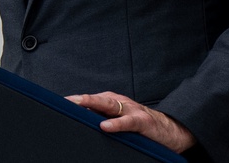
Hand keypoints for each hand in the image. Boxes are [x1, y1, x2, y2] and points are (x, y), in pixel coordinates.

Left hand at [67, 91, 196, 153]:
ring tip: (79, 104)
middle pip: (97, 99)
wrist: (171, 130)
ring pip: (110, 105)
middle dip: (80, 99)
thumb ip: (101, 119)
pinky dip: (116, 123)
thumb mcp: (119, 121)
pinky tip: (105, 125)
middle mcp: (121, 103)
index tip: (57, 103)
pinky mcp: (143, 122)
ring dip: (94, 103)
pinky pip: (128, 122)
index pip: (90, 101)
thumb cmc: (141, 127)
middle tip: (64, 101)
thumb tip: (78, 121)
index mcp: (113, 103)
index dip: (74, 101)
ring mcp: (132, 110)